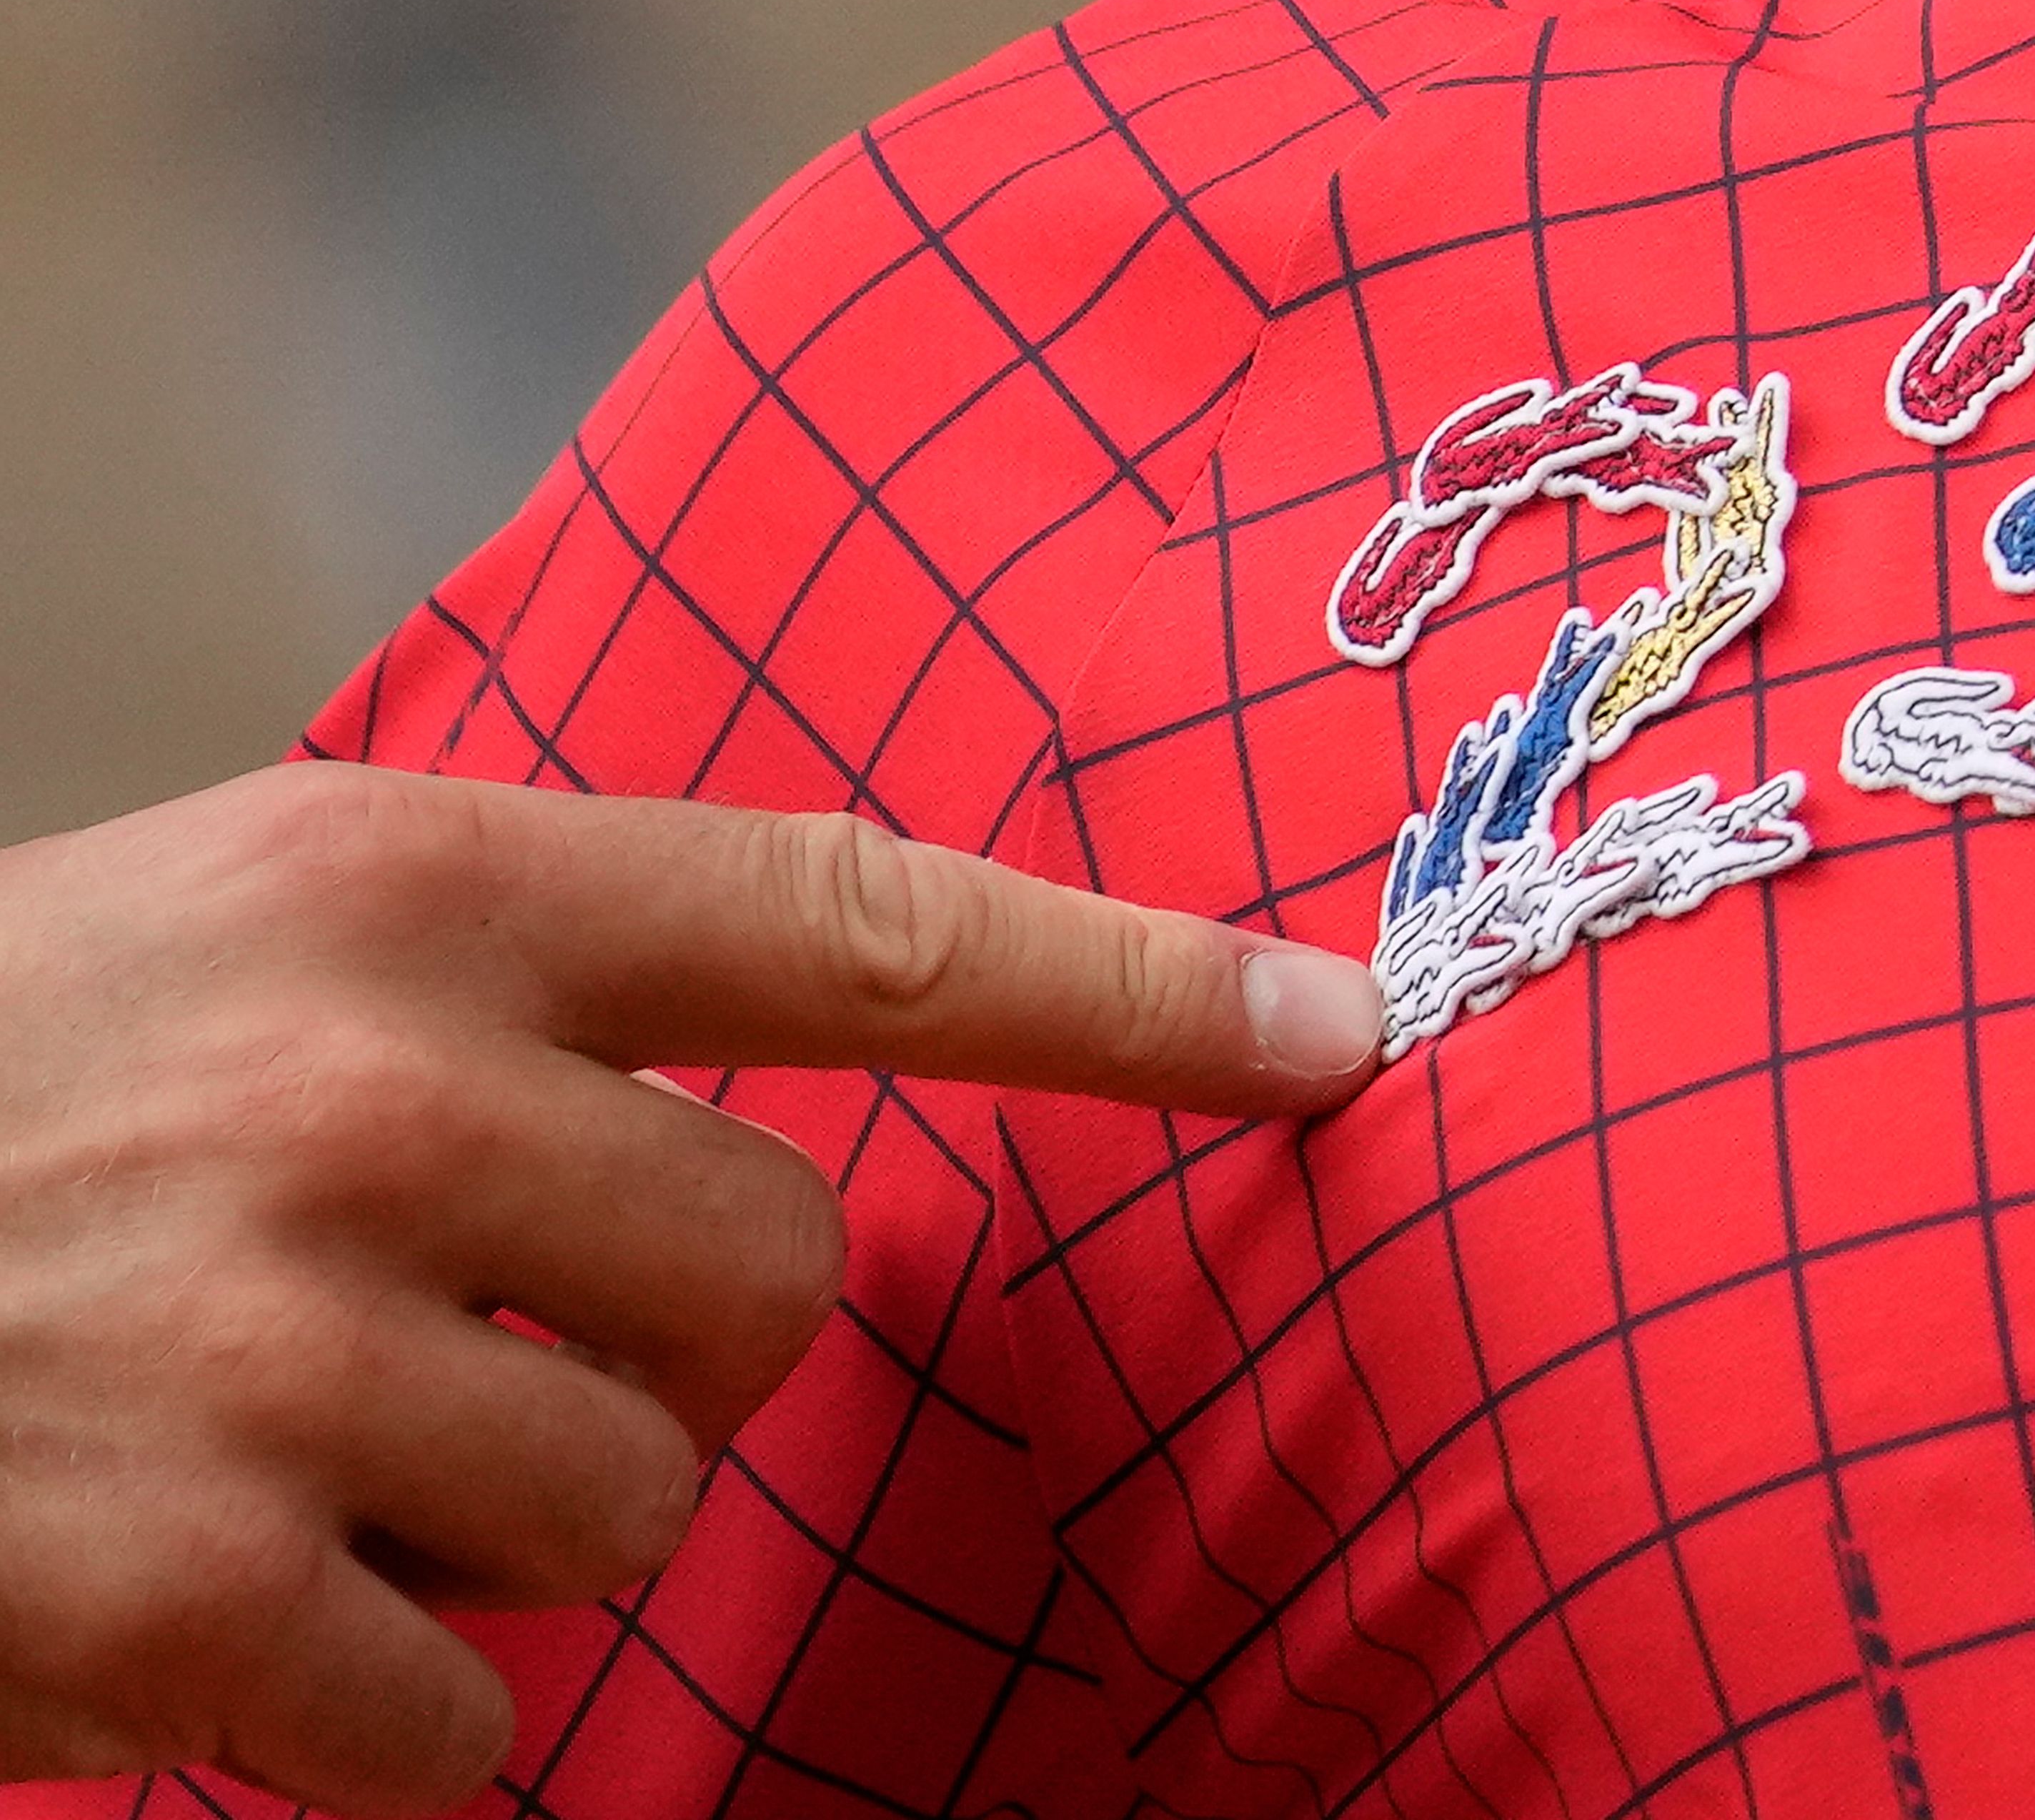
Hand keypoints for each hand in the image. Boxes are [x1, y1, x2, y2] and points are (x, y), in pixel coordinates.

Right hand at [0, 764, 1379, 1814]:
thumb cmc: (5, 1109)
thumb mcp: (253, 943)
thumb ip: (534, 1001)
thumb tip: (809, 1145)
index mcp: (402, 881)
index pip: (860, 918)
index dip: (1128, 982)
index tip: (1334, 1026)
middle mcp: (363, 1083)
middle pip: (783, 1284)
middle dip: (664, 1347)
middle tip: (432, 1323)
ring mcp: (267, 1337)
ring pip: (643, 1507)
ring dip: (505, 1525)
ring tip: (279, 1443)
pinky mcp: (177, 1594)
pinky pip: (478, 1721)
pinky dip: (381, 1710)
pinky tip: (205, 1599)